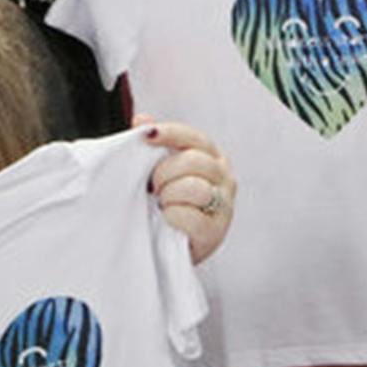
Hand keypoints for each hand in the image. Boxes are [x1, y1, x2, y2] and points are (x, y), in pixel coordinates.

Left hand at [142, 118, 236, 262]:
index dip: (170, 133)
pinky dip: (172, 218)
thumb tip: (142, 119)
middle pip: (193, 161)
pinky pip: (190, 217)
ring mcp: (224, 205)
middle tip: (153, 188)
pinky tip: (168, 220)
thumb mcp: (159, 170)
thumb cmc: (166, 204)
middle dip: (164, 174)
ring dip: (168, 197)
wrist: (167, 247)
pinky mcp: (216, 232)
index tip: (147, 136)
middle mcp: (224, 177)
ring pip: (193, 188)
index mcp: (212, 157)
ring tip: (162, 205)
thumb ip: (154, 144)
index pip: (194, 137)